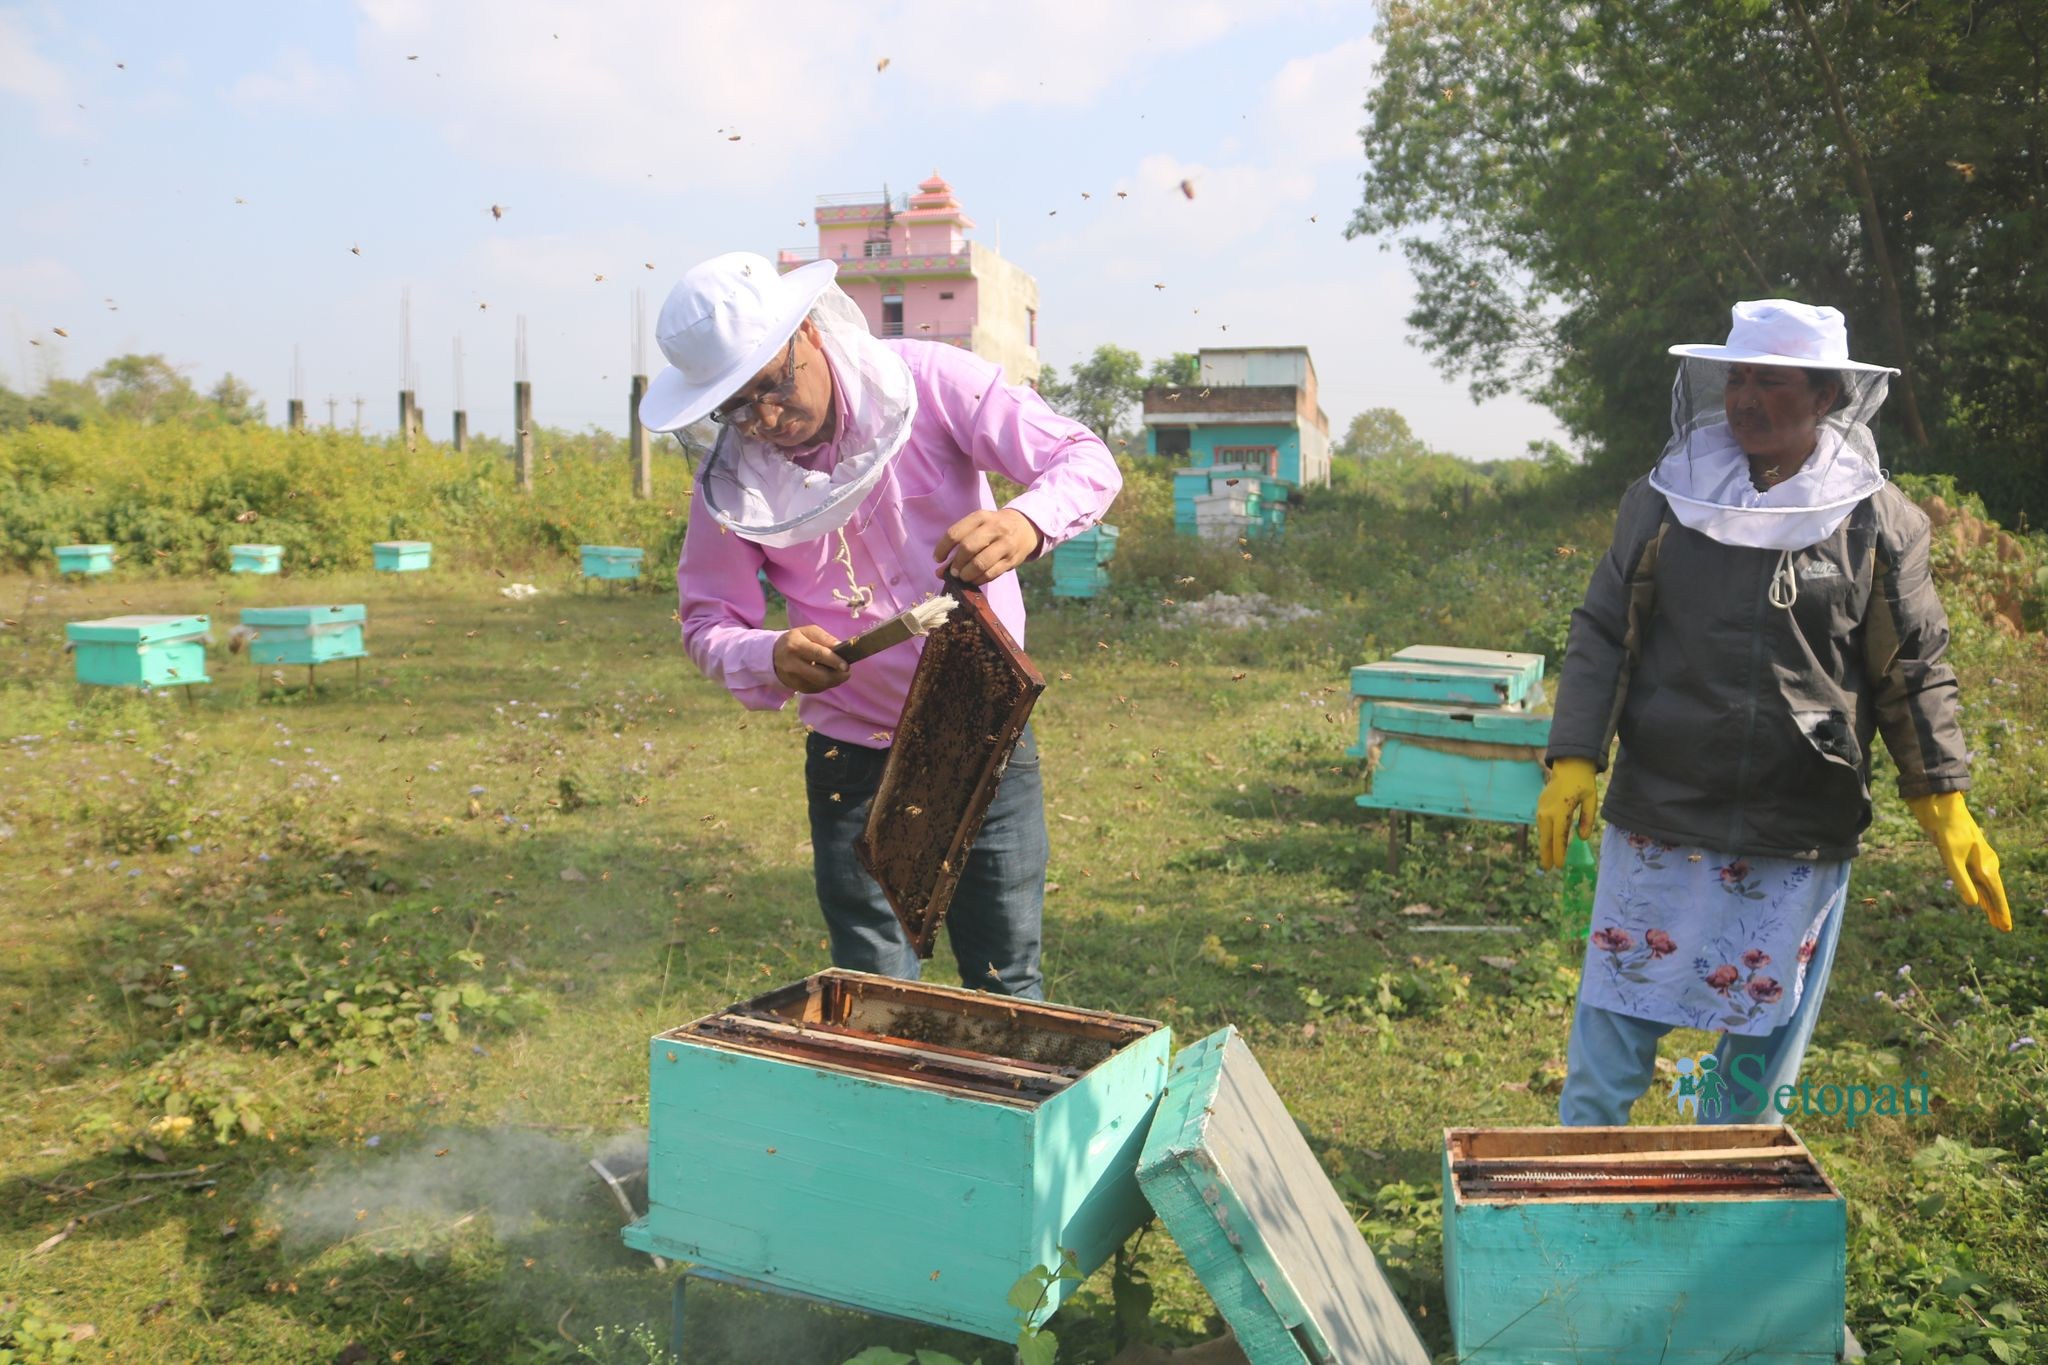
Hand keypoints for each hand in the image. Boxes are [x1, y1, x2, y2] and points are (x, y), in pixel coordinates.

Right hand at [773, 625, 850, 693]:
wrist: (773, 654)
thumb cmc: (796, 640)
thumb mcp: (808, 632)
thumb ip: (825, 638)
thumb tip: (840, 647)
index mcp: (796, 646)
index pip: (818, 654)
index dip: (834, 661)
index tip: (847, 666)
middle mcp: (792, 664)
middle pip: (820, 675)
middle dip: (837, 675)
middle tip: (847, 671)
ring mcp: (793, 678)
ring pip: (820, 684)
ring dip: (834, 680)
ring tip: (840, 673)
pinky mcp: (796, 687)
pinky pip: (816, 689)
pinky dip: (826, 684)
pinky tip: (829, 676)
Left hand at [934, 509, 1041, 584]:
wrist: (1026, 527)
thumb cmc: (993, 529)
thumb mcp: (977, 528)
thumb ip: (957, 547)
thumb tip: (939, 572)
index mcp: (981, 517)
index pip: (955, 533)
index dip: (942, 548)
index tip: (938, 558)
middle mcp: (994, 528)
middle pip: (967, 548)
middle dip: (956, 563)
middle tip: (953, 571)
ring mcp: (1005, 544)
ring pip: (980, 563)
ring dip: (967, 574)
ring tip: (963, 577)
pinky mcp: (1012, 559)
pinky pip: (991, 574)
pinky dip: (978, 579)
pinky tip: (974, 579)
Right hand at [1536, 757, 1598, 870]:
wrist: (1568, 765)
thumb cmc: (1583, 783)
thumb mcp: (1591, 800)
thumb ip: (1588, 819)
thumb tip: (1582, 838)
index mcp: (1561, 811)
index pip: (1559, 837)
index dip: (1559, 852)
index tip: (1559, 865)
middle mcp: (1547, 812)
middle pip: (1546, 838)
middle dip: (1547, 854)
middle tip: (1548, 868)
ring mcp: (1542, 808)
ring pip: (1542, 832)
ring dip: (1544, 845)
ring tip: (1547, 858)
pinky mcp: (1540, 805)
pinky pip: (1542, 824)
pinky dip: (1544, 835)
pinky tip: (1547, 841)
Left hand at [1907, 792, 2010, 930]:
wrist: (1942, 808)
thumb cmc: (1947, 831)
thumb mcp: (1951, 857)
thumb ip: (1961, 880)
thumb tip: (1972, 904)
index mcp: (1985, 866)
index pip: (1996, 895)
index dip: (2001, 912)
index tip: (2006, 928)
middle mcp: (1986, 864)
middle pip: (1994, 893)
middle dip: (1998, 910)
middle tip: (2002, 929)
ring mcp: (1978, 860)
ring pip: (1987, 887)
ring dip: (1990, 902)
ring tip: (1993, 919)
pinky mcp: (1968, 856)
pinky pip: (1979, 879)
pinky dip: (1981, 891)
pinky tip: (1980, 898)